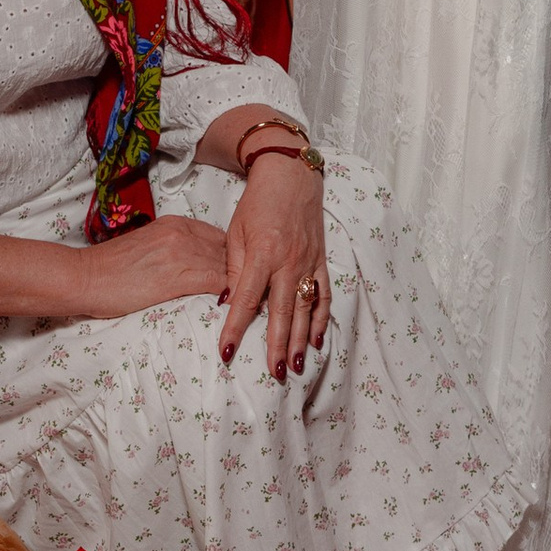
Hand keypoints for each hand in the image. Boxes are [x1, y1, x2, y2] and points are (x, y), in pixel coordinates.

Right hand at [80, 216, 233, 317]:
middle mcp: (183, 233)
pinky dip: (227, 295)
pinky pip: (218, 283)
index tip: (234, 274)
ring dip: (237, 284)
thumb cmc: (110, 268)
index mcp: (176, 223)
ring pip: (227, 266)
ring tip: (244, 302)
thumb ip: (174, 247)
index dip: (230, 256)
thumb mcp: (149, 244)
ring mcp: (182, 253)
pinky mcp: (179, 276)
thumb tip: (192, 263)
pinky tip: (229, 306)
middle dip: (238, 270)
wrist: (85, 278)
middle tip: (245, 289)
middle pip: (228, 250)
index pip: (219, 236)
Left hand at [223, 148, 330, 376]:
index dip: (235, 328)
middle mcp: (289, 262)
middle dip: (278, 345)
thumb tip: (228, 305)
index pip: (247, 300)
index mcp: (263, 254)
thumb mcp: (235, 233)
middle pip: (282, 312)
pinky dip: (322, 318)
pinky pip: (324, 294)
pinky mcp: (321, 260)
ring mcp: (309, 263)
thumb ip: (234, 270)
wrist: (290, 176)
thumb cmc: (257, 204)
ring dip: (302, 339)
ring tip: (298, 366)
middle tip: (275, 373)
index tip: (226, 353)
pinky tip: (318, 339)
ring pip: (305, 308)